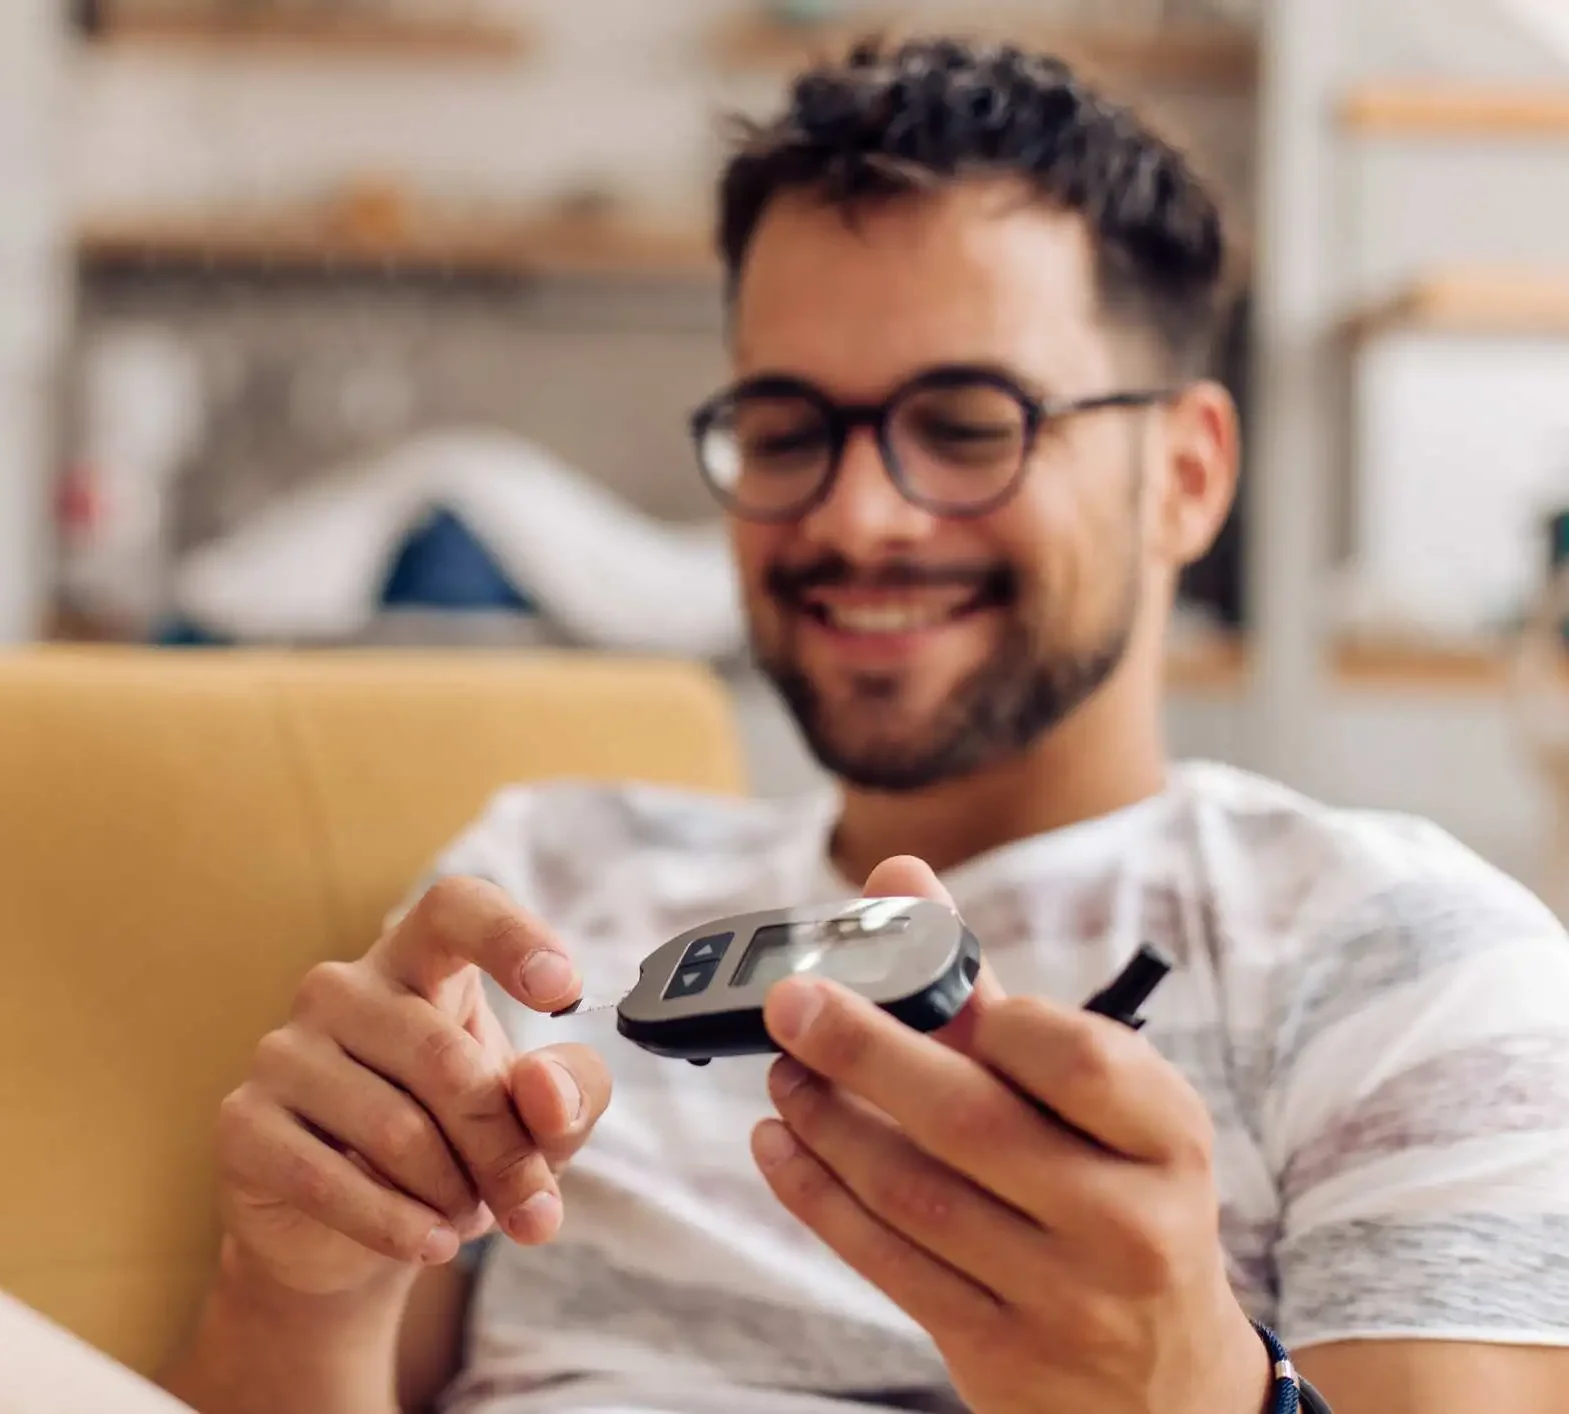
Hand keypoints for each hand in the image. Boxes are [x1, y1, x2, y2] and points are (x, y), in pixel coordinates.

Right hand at [213, 876, 612, 1297]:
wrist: (358, 1238)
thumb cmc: (462, 1147)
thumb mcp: (541, 1122)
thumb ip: (569, 1094)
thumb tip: (546, 1093)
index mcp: (421, 959)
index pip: (456, 908)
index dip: (511, 938)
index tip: (565, 991)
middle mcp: (343, 988)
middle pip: (447, 1059)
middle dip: (505, 1149)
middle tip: (533, 1205)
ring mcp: (283, 1050)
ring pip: (398, 1129)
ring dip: (453, 1194)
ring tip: (466, 1216)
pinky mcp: (242, 1122)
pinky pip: (329, 1180)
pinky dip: (396, 1226)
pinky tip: (427, 1243)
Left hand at [750, 857, 1270, 1413]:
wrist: (1164, 1382)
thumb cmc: (1118, 1197)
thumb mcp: (1100, 1108)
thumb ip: (991, 995)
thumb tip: (899, 878)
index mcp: (1168, 1140)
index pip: (1076, 1056)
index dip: (988, 1012)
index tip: (920, 983)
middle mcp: (1129, 1223)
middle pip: (972, 1120)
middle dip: (863, 1049)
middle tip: (790, 1002)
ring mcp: (1066, 1299)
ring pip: (914, 1194)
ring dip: (827, 1122)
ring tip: (783, 1072)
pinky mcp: (1000, 1354)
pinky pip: (887, 1262)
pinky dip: (818, 1196)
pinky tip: (779, 1145)